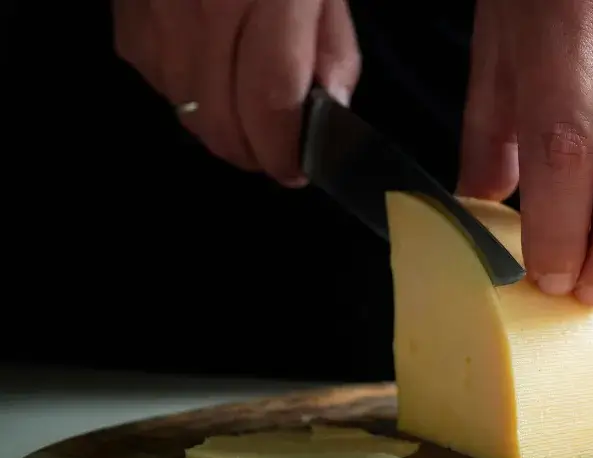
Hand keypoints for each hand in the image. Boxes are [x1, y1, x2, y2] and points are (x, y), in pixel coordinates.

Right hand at [112, 0, 360, 186]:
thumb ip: (332, 47)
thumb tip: (330, 111)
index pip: (270, 101)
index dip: (283, 151)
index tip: (296, 171)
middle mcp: (204, 8)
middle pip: (219, 120)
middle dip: (252, 154)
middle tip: (275, 155)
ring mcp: (156, 12)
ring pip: (185, 110)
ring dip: (221, 128)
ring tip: (248, 112)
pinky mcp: (126, 17)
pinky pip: (158, 82)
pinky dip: (188, 94)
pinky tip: (211, 72)